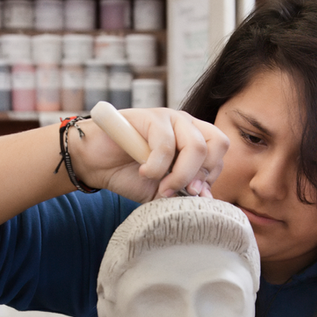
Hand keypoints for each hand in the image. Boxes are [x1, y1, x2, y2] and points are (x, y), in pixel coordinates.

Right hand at [70, 107, 228, 201]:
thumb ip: (184, 193)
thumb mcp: (163, 190)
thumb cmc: (130, 174)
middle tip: (183, 192)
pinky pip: (165, 145)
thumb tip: (207, 199)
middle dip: (202, 175)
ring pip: (195, 146)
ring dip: (181, 174)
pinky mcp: (150, 117)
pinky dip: (156, 167)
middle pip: (217, 145)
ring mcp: (170, 118)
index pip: (220, 153)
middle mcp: (186, 125)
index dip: (211, 176)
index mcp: (195, 139)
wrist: (96, 162)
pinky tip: (143, 172)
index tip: (192, 195)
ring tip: (162, 186)